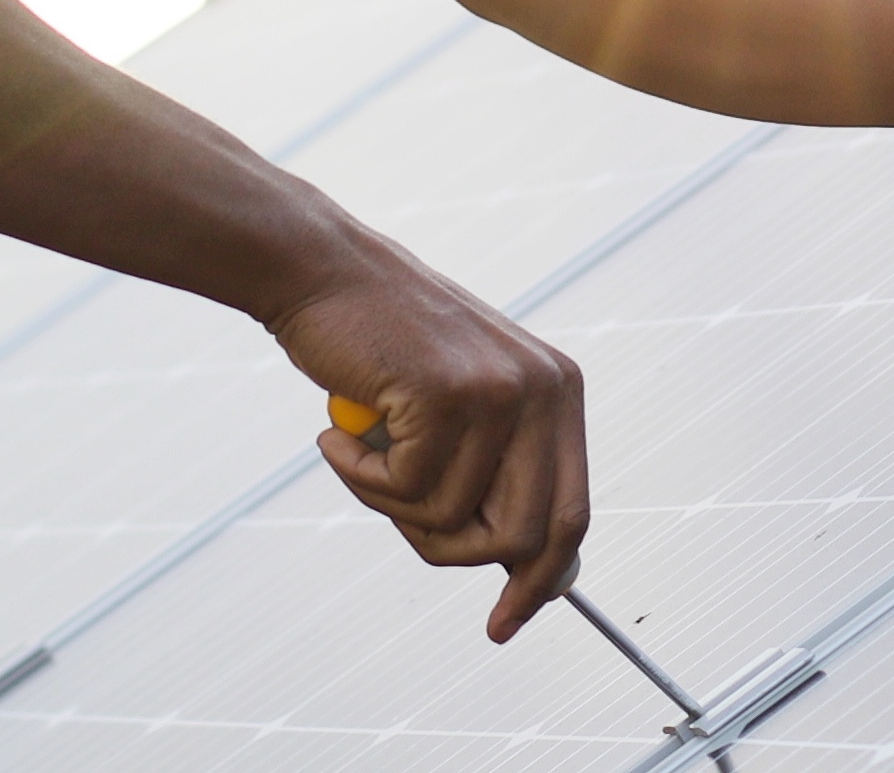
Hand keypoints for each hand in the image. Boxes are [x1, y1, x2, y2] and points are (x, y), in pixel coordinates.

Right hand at [274, 245, 590, 641]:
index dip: (541, 581)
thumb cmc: (380, 343)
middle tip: (404, 531)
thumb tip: (519, 566)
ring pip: (451, 518)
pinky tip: (338, 435)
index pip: (572, 513)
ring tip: (358, 452)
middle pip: (524, 535)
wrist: (321, 271)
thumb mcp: (461, 401)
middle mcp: (543, 389)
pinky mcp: (446, 394)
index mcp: (558, 390)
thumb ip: (494, 468)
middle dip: (458, 556)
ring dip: (389, 503)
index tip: (504, 623)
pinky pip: (403, 489)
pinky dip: (360, 475)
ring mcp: (498, 390)